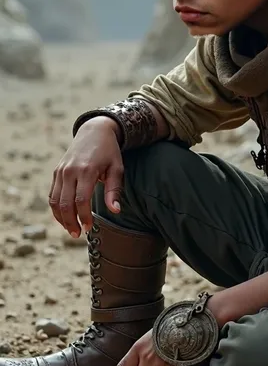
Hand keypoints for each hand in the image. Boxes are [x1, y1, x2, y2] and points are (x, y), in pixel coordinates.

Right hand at [48, 116, 123, 237]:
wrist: (94, 131)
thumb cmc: (109, 152)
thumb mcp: (117, 168)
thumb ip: (114, 190)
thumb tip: (115, 211)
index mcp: (86, 170)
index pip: (81, 200)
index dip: (84, 217)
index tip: (89, 228)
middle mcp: (70, 171)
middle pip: (64, 204)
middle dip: (70, 222)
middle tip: (78, 235)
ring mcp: (61, 171)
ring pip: (54, 201)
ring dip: (61, 218)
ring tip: (71, 230)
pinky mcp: (56, 172)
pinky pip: (52, 194)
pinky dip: (56, 208)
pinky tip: (65, 218)